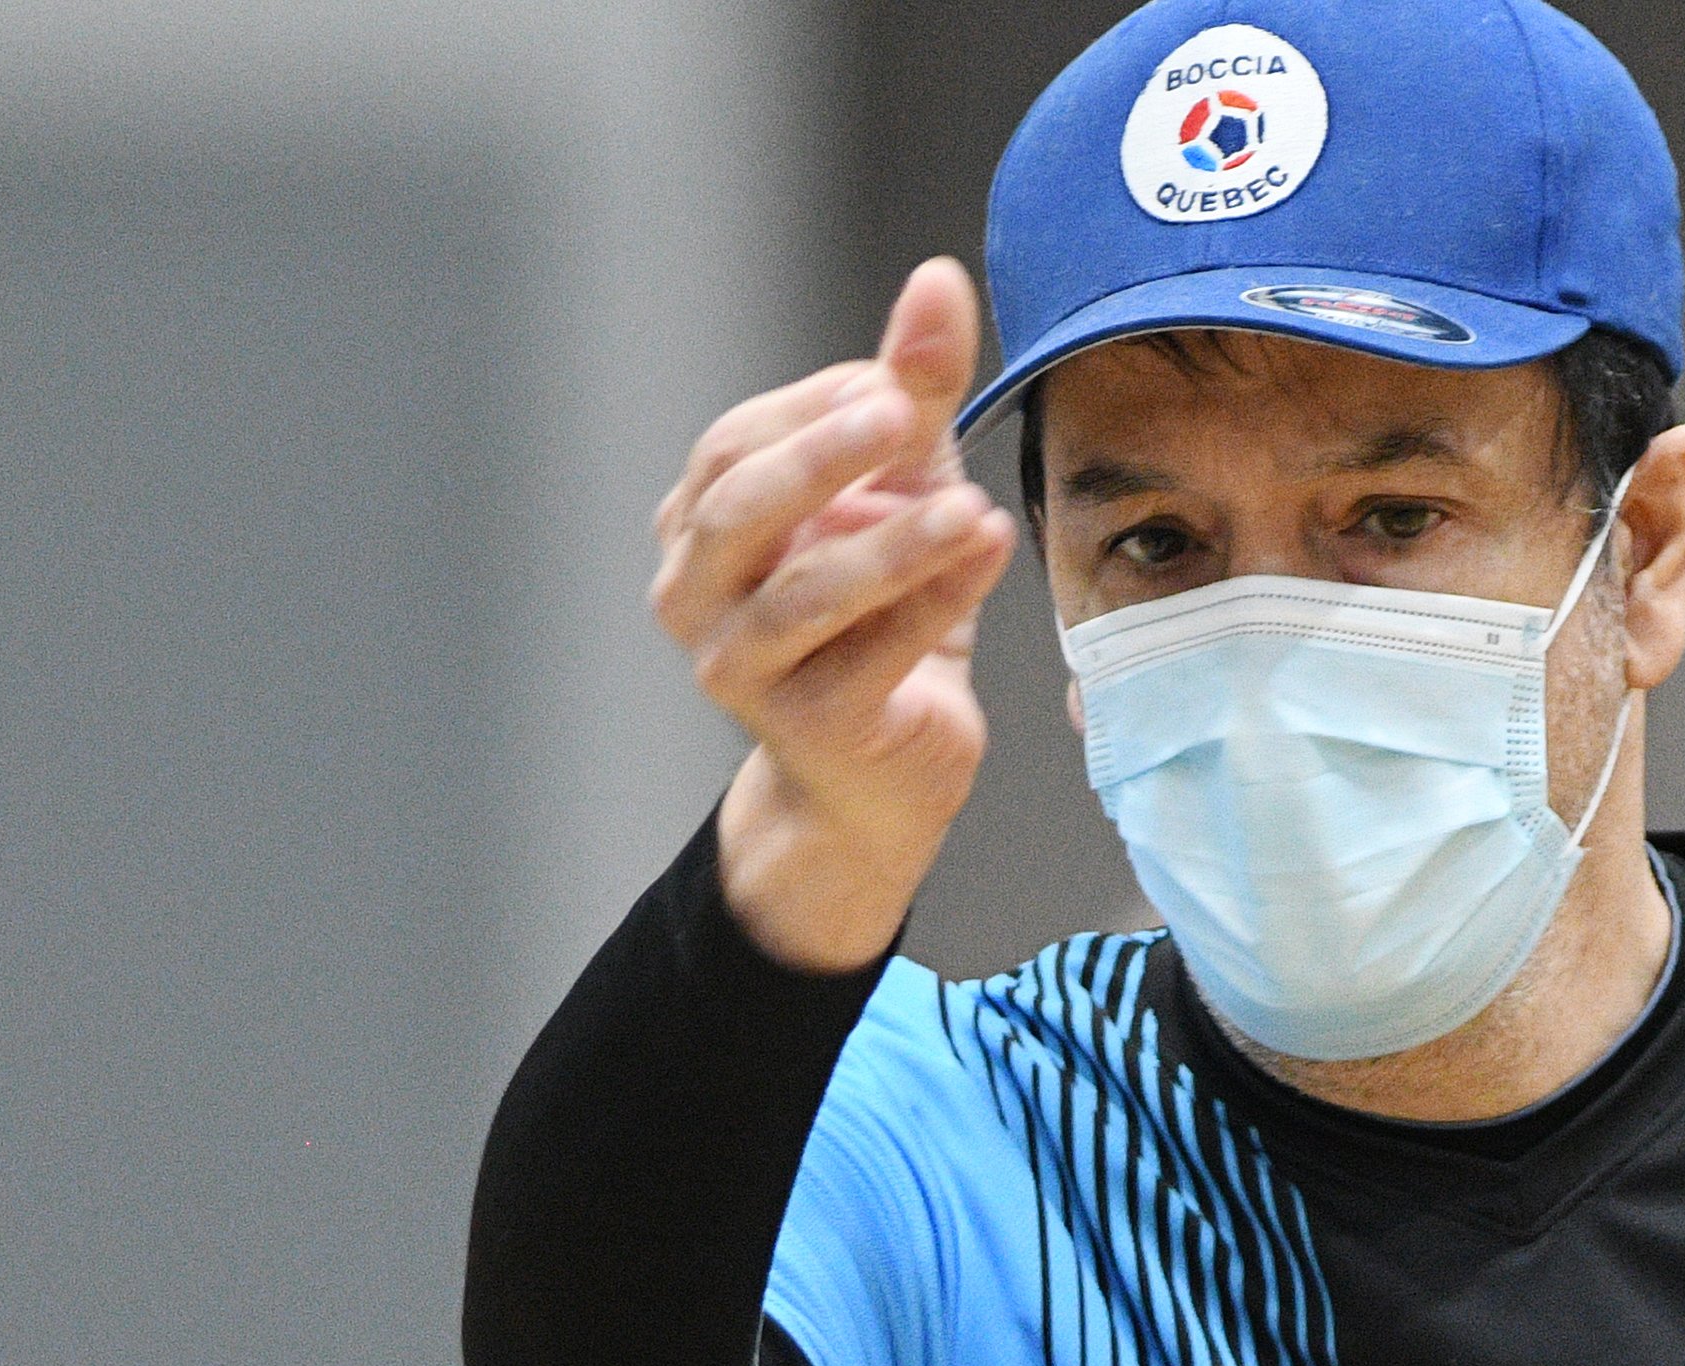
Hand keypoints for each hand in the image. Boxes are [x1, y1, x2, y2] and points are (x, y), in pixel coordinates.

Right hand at [653, 257, 1017, 970]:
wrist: (885, 769)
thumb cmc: (881, 616)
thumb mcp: (901, 486)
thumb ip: (911, 388)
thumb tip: (938, 278)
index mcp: (700, 525)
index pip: (738, 443)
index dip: (819, 406)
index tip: (902, 383)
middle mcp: (695, 594)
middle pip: (738, 507)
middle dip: (820, 456)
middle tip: (898, 410)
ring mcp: (741, 668)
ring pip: (805, 594)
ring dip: (892, 545)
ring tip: (969, 510)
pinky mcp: (809, 727)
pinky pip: (869, 658)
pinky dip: (934, 604)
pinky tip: (989, 554)